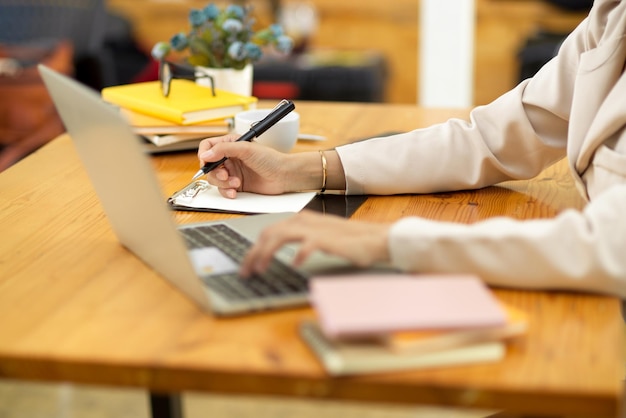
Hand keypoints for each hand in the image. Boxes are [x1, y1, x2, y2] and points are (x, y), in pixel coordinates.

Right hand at [198, 134, 290, 197]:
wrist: (283, 176)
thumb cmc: (270, 159)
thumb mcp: (246, 148)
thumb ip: (224, 149)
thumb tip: (206, 155)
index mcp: (231, 144)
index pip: (208, 146)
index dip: (204, 154)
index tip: (207, 162)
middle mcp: (230, 158)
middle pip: (209, 165)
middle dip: (215, 172)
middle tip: (225, 175)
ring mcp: (233, 172)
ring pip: (215, 179)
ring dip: (223, 183)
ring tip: (236, 183)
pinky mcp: (237, 185)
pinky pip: (223, 190)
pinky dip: (226, 192)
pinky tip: (235, 191)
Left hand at [240, 210, 391, 276]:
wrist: (376, 239)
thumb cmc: (349, 242)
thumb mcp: (319, 238)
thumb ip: (300, 240)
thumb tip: (277, 252)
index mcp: (300, 220)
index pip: (268, 231)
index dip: (253, 249)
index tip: (246, 266)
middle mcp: (305, 222)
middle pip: (269, 233)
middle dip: (253, 253)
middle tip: (245, 272)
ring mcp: (316, 229)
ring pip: (281, 236)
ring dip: (267, 253)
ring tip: (260, 269)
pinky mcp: (329, 239)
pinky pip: (307, 245)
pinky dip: (298, 254)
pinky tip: (294, 265)